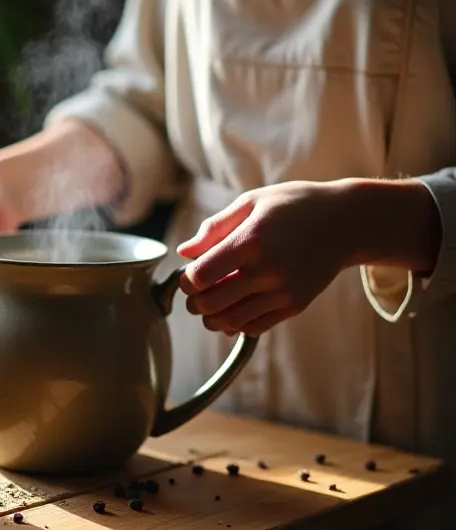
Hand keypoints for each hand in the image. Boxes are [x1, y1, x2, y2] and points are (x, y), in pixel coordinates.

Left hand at [175, 181, 357, 335]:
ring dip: (212, 316)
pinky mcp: (295, 306)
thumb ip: (214, 228)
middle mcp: (267, 271)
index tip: (189, 273)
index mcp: (250, 241)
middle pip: (210, 304)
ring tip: (213, 300)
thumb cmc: (293, 206)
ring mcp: (282, 292)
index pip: (201, 276)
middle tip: (197, 291)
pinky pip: (254, 327)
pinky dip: (237, 322)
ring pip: (230, 321)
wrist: (346, 222)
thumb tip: (184, 252)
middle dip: (194, 301)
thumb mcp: (251, 203)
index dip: (186, 280)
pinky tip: (236, 306)